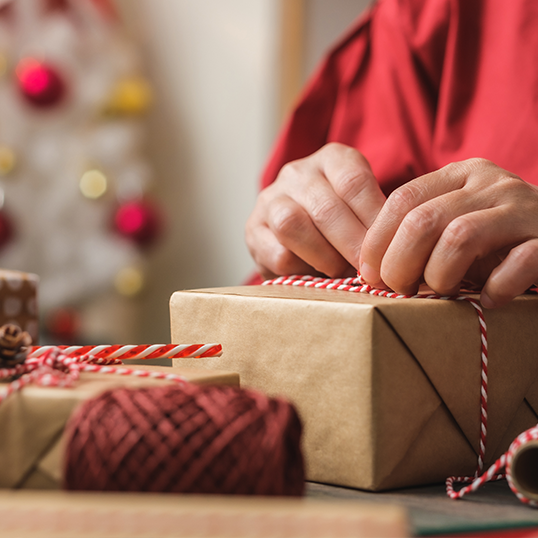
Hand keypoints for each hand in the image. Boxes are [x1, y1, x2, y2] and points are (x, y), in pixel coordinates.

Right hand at [246, 143, 385, 279]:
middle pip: (325, 208)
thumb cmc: (343, 223)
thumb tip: (396, 251)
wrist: (299, 234)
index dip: (373, 219)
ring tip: (342, 273)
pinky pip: (276, 252)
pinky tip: (315, 274)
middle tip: (370, 271)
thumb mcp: (365, 209)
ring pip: (292, 225)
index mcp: (332, 159)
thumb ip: (378, 221)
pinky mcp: (253, 230)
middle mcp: (297, 173)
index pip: (353, 182)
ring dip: (323, 256)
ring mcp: (270, 199)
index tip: (388, 248)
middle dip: (352, 245)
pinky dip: (300, 268)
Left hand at [359, 158, 537, 306]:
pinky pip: (518, 263)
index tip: (370, 273)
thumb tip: (369, 267)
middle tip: (399, 288)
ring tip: (441, 292)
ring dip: (439, 275)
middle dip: (399, 263)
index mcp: (459, 175)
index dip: (377, 240)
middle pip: (423, 220)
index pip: (402, 199)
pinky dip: (495, 288)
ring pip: (460, 237)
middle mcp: (490, 184)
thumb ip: (419, 232)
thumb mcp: (453, 222)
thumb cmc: (496, 239)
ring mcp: (523, 209)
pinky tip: (486, 299)